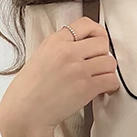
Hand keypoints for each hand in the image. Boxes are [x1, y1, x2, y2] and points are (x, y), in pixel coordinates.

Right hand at [0, 15, 119, 136]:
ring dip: (107, 72)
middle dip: (103, 55)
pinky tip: (103, 90)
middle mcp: (67, 52)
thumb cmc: (29, 91)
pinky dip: (111, 86)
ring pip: (110, 61)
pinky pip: (111, 80)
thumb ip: (60, 48)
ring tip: (99, 79)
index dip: (97, 33)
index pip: (86, 24)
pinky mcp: (86, 87)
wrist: (25, 113)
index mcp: (54, 41)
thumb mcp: (40, 57)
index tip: (99, 42)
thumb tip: (80, 47)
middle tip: (97, 66)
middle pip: (102, 43)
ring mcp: (78, 69)